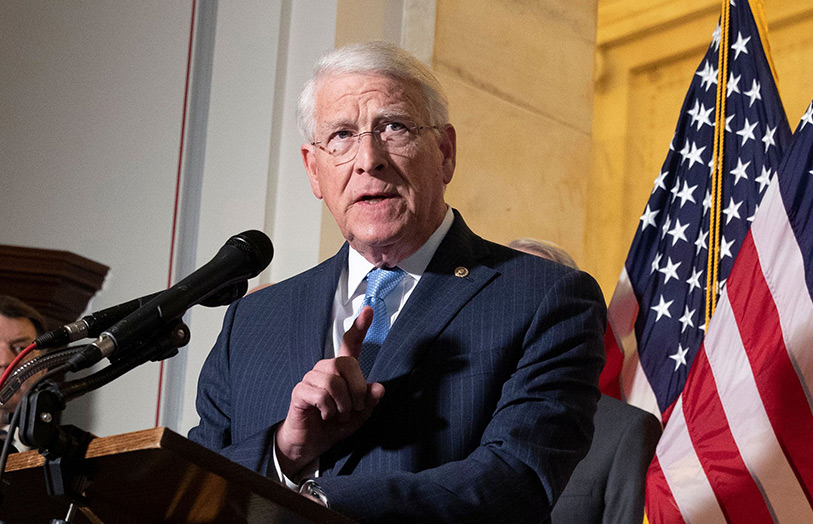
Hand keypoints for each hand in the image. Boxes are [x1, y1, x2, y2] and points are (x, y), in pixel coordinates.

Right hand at [275, 306, 384, 478]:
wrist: (311, 444)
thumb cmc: (334, 425)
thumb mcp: (359, 416)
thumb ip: (369, 402)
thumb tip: (378, 387)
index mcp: (342, 372)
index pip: (350, 344)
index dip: (359, 327)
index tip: (368, 310)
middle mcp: (325, 370)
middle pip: (345, 363)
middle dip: (356, 389)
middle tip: (354, 409)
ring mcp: (311, 379)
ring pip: (334, 381)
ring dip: (343, 404)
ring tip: (339, 415)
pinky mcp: (300, 391)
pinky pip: (321, 394)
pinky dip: (329, 409)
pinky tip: (326, 415)